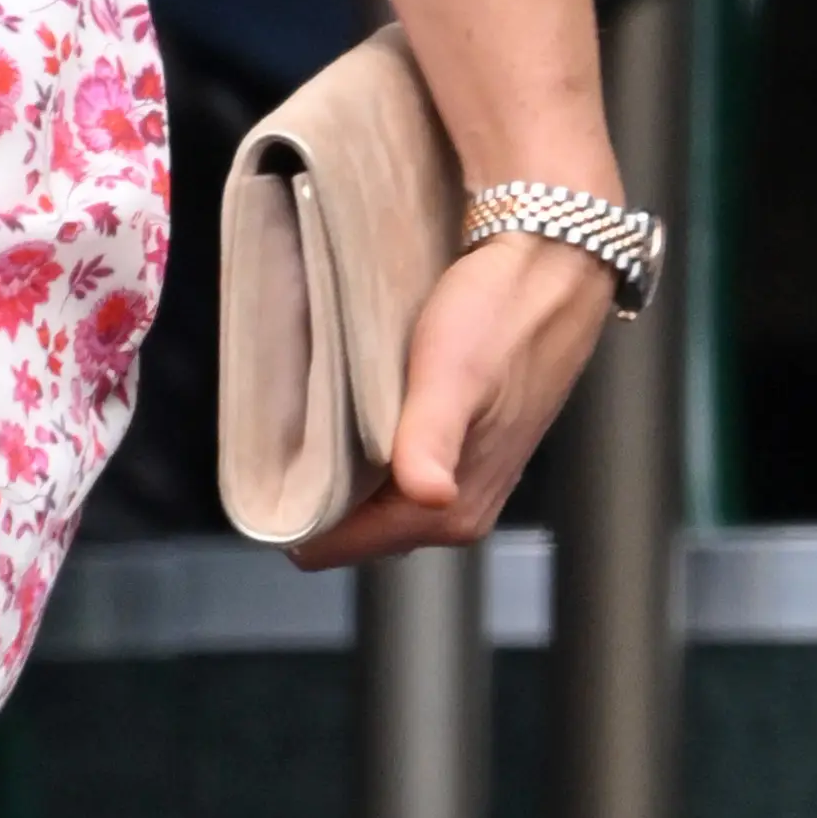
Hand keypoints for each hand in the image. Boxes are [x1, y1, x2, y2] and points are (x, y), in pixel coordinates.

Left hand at [292, 231, 618, 567]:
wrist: (553, 270)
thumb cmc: (500, 315)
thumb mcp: (453, 372)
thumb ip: (433, 439)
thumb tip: (427, 496)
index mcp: (448, 510)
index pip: (340, 547)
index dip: (295, 518)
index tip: (263, 469)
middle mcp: (456, 511)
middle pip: (353, 530)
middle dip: (313, 496)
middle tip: (282, 434)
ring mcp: (461, 485)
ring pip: (372, 504)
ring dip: (338, 474)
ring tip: (310, 421)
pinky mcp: (464, 454)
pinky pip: (392, 477)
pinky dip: (364, 456)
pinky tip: (349, 415)